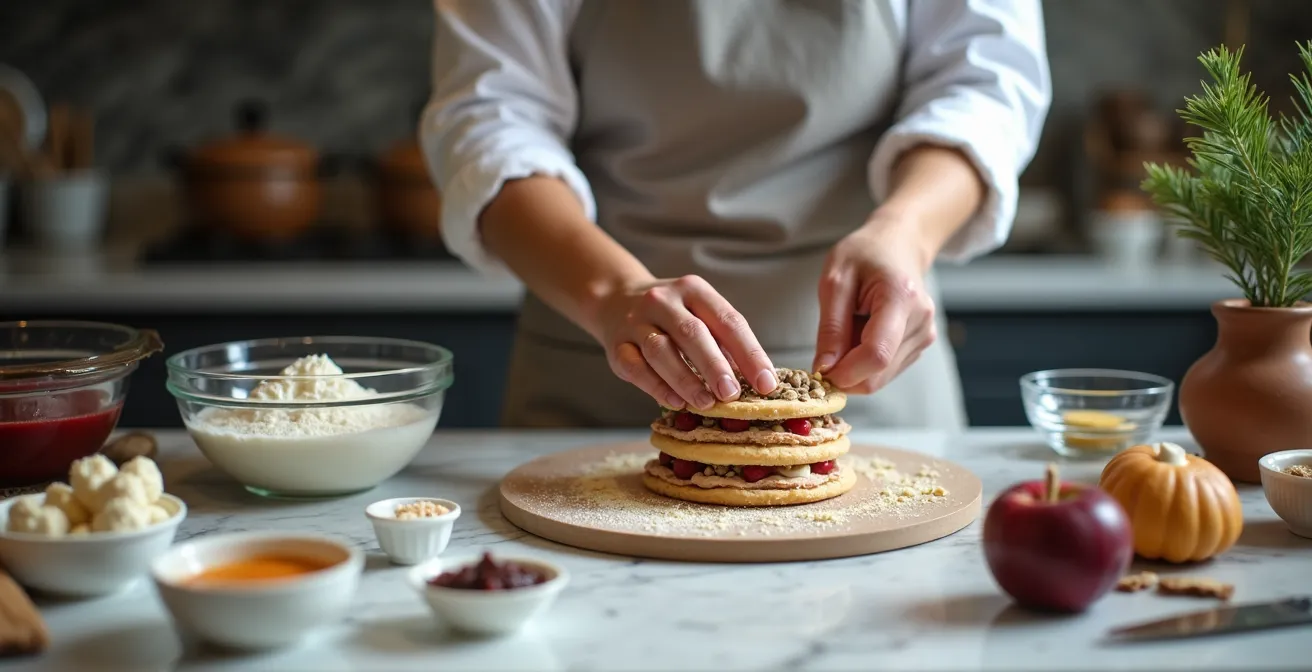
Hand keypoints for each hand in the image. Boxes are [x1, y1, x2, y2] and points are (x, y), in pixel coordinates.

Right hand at [598, 275, 777, 409]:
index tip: (767, 383)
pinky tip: (676, 402)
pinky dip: (656, 386)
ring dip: (685, 379)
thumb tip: (754, 381)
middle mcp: (663, 301)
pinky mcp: (616, 345)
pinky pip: (636, 367)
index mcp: (693, 290)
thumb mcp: (699, 313)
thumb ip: (723, 342)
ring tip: (706, 402)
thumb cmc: (672, 315)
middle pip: (692, 333)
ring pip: (660, 351)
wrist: (616, 299)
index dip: (750, 353)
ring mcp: (636, 322)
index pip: (728, 320)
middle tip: (732, 394)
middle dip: (714, 365)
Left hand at [812, 217, 937, 393]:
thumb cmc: (865, 254)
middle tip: (827, 350)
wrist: (898, 244)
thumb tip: (825, 369)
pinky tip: (862, 333)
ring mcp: (925, 334)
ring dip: (855, 365)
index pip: (877, 354)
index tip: (820, 372)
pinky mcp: (921, 343)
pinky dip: (866, 362)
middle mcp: (921, 321)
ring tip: (849, 329)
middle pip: (879, 372)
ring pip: (881, 376)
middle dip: (846, 373)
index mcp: (901, 298)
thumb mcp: (835, 281)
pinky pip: (887, 369)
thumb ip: (830, 328)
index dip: (845, 373)